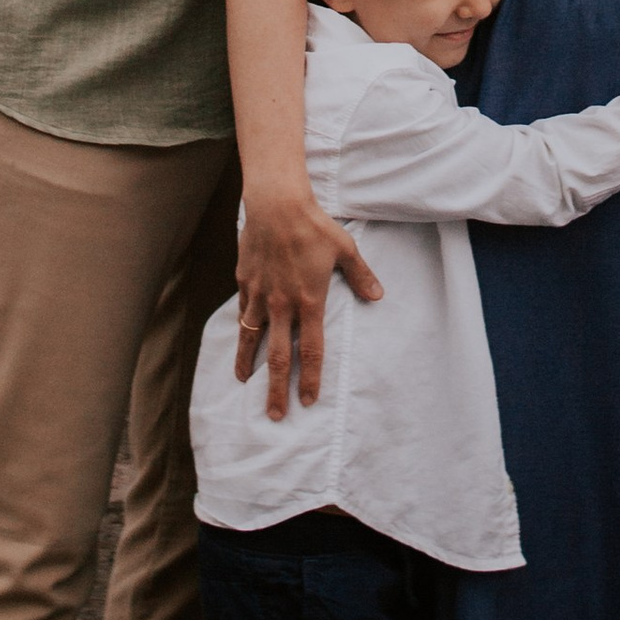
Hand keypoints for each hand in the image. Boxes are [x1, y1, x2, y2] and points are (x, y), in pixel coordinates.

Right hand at [235, 184, 381, 417]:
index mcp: (310, 302)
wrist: (276, 205)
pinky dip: (242, 329)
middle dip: (276, 389)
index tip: (309, 401)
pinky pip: (243, 312)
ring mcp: (261, 295)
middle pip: (279, 357)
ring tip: (243, 383)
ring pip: (252, 338)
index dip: (311, 379)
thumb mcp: (345, 250)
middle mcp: (283, 305)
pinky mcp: (245, 282)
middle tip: (275, 415)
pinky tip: (241, 338)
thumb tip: (378, 296)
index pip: (312, 351)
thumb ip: (361, 276)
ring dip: (248, 364)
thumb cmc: (314, 226)